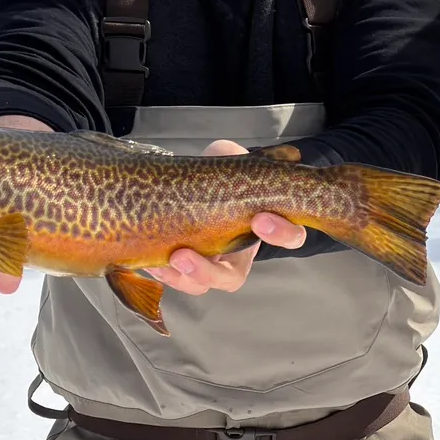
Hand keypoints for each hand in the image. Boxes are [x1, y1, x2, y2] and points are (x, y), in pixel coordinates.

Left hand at [148, 139, 307, 295]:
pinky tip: (151, 259)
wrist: (199, 185)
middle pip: (231, 279)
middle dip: (208, 272)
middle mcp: (237, 256)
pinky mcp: (183, 266)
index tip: (261, 218)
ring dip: (178, 276)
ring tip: (164, 258)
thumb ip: (236, 157)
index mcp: (267, 228)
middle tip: (186, 254)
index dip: (281, 233)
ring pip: (199, 286)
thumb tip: (230, 154)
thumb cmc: (226, 175)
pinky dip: (162, 272)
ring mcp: (208, 265)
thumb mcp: (236, 160)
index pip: (289, 238)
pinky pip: (174, 279)